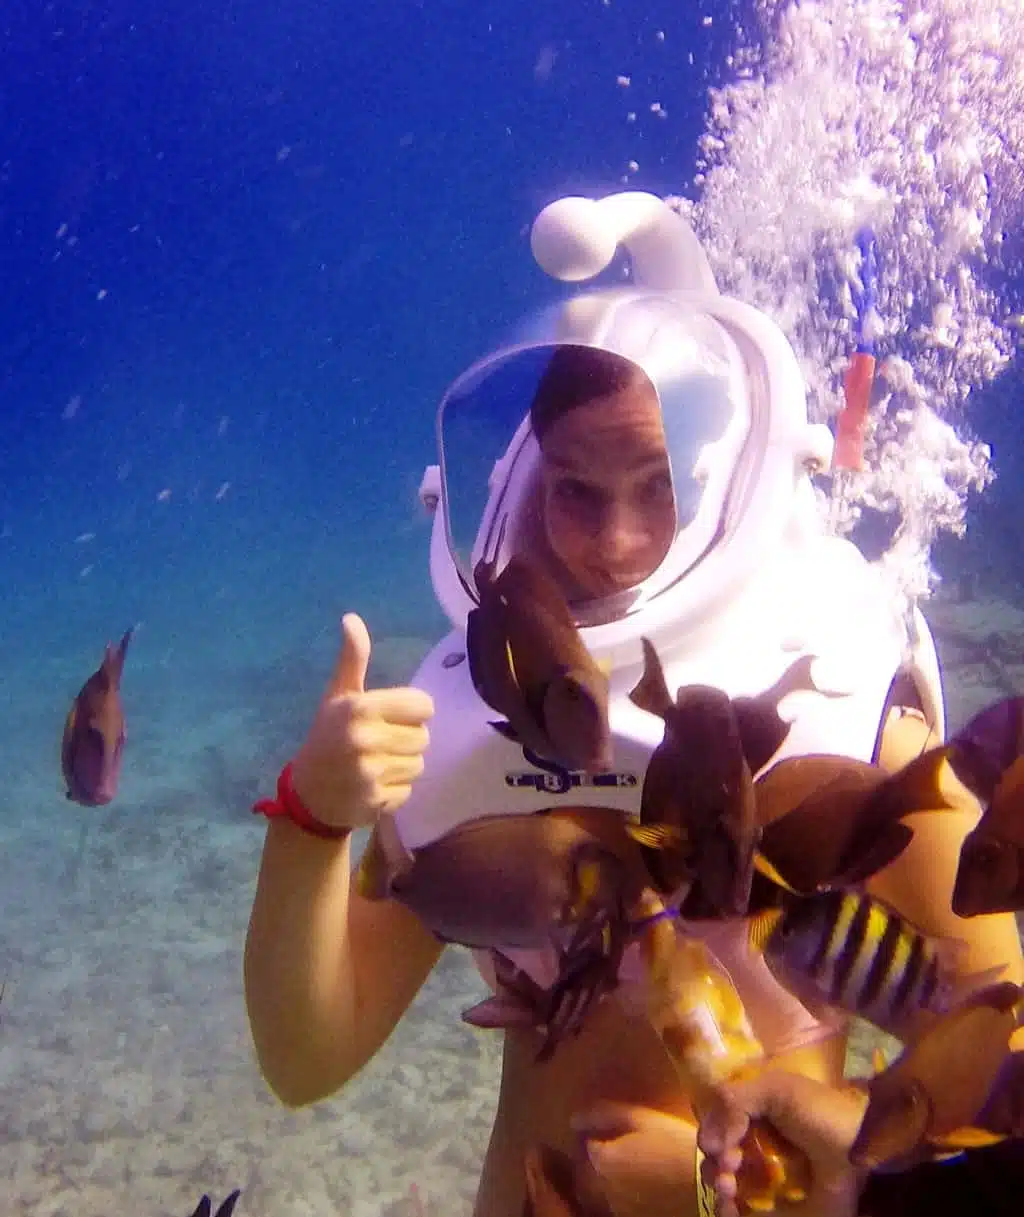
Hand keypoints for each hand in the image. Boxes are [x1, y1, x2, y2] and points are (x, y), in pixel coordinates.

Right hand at [290, 613, 433, 829]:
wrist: (308, 794)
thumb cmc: (327, 737)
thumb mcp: (337, 696)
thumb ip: (352, 660)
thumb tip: (351, 618)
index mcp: (361, 708)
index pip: (423, 705)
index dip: (411, 711)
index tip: (391, 717)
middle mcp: (366, 739)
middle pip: (424, 736)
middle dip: (406, 739)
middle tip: (381, 743)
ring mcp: (371, 773)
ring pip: (419, 764)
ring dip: (403, 765)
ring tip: (377, 764)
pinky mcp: (377, 801)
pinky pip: (409, 790)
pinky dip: (396, 790)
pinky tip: (374, 785)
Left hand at [571, 1102, 698, 1216]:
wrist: (705, 1186)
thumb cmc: (673, 1144)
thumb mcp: (640, 1118)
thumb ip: (602, 1115)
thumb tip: (573, 1120)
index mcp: (602, 1160)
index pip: (583, 1145)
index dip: (591, 1134)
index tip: (602, 1130)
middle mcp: (604, 1188)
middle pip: (589, 1170)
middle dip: (596, 1157)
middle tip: (614, 1145)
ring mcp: (620, 1208)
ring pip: (602, 1189)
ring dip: (609, 1176)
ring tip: (630, 1164)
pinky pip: (620, 1204)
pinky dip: (624, 1192)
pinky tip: (642, 1183)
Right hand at [697, 1070, 868, 1216]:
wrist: (861, 1153)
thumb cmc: (820, 1115)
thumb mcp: (774, 1091)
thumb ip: (734, 1101)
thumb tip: (708, 1141)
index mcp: (755, 1116)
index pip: (716, 1125)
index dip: (711, 1134)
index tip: (720, 1146)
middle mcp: (756, 1148)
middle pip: (716, 1156)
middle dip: (713, 1163)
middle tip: (728, 1169)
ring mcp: (765, 1182)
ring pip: (723, 1185)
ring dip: (717, 1186)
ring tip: (729, 1189)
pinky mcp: (775, 1210)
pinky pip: (740, 1212)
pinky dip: (726, 1212)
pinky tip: (728, 1208)